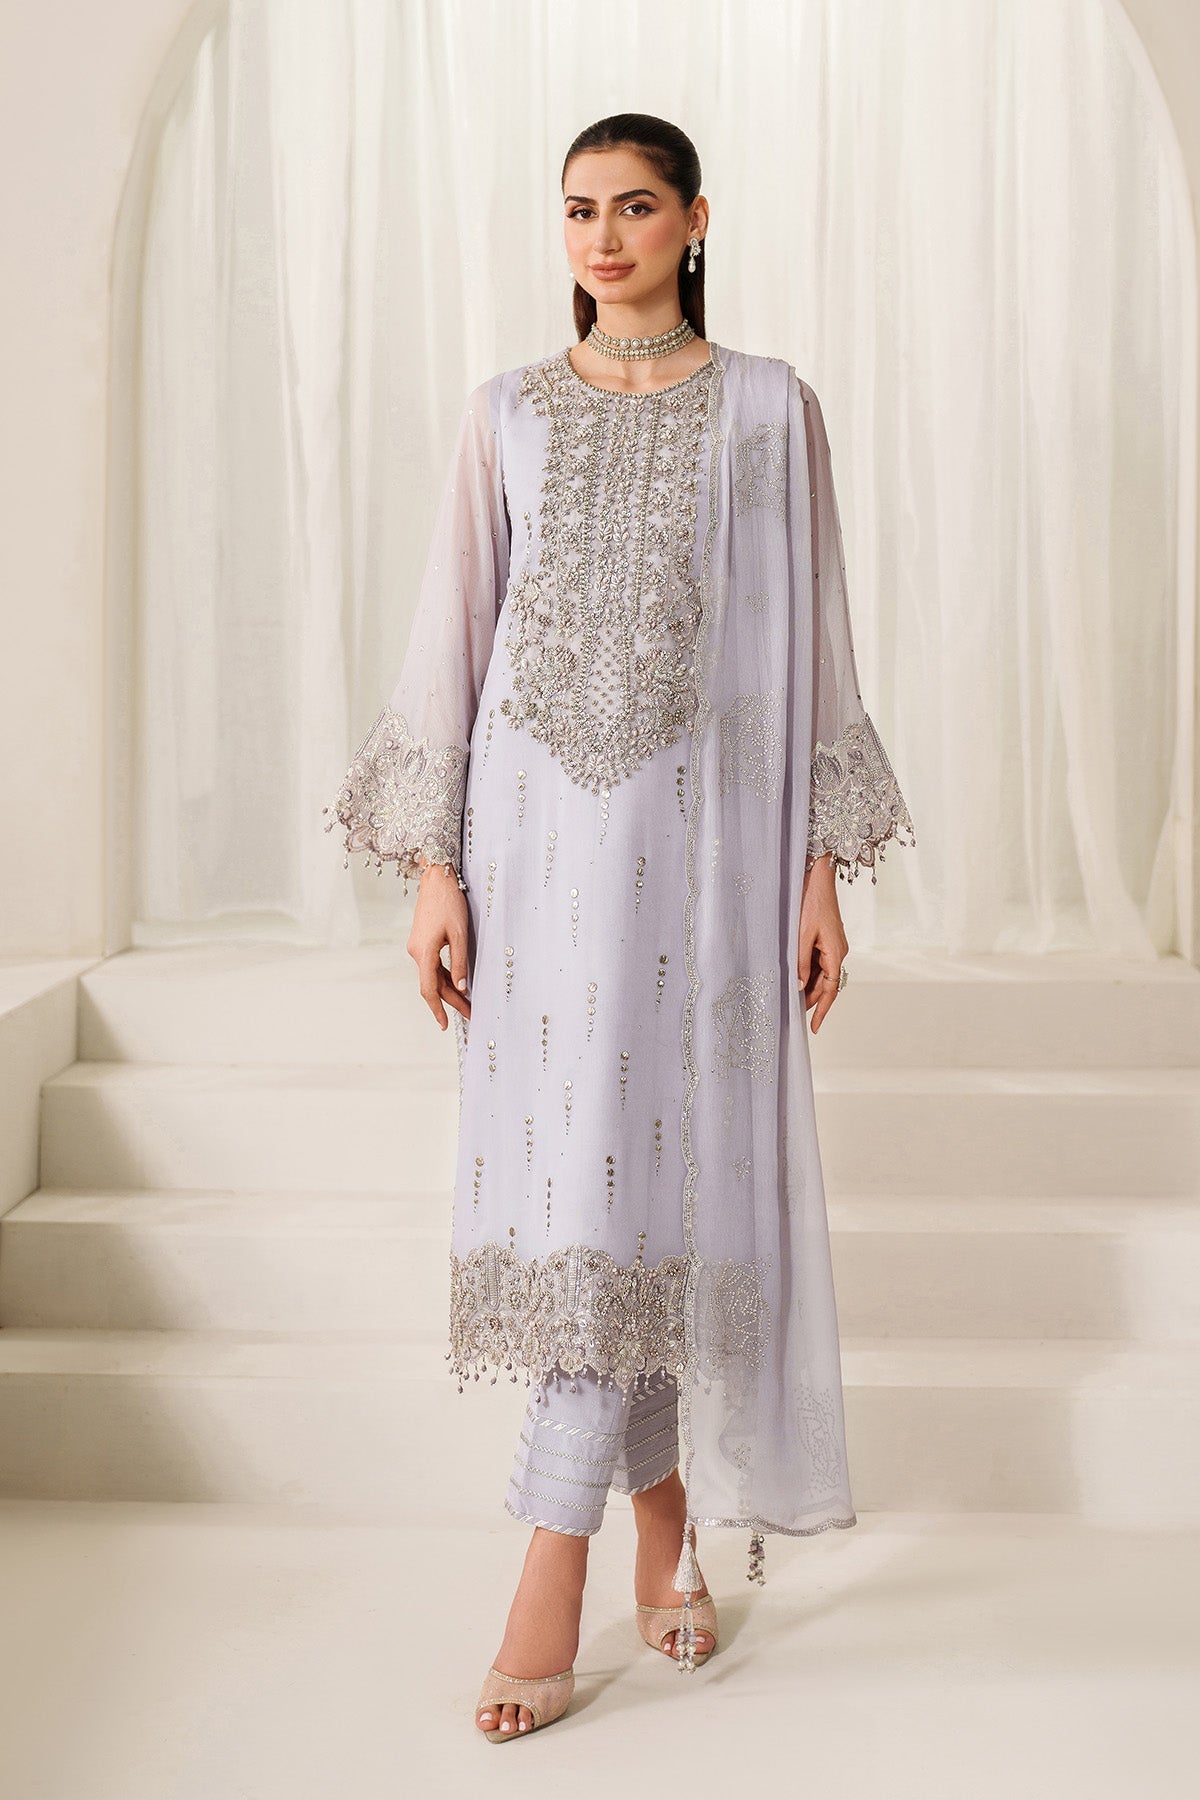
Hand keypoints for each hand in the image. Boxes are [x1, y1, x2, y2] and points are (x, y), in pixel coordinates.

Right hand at [407, 859, 469, 1030]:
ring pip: (432, 975)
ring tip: (467, 1004)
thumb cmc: (449, 902)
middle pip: (432, 984)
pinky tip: (456, 984)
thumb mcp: (460, 933)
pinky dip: (444, 977)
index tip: (445, 1025)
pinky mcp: (421, 941)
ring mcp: (417, 946)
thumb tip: (462, 988)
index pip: (429, 989)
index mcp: (424, 951)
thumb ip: (460, 962)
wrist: (436, 878)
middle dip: (451, 1002)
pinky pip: (432, 965)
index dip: (437, 1009)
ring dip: (449, 990)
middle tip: (470, 1015)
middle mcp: (416, 952)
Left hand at [797, 855, 848, 1034]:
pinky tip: (796, 978)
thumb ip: (800, 963)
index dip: (821, 1010)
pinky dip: (808, 973)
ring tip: (791, 1001)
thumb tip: (799, 987)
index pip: (830, 989)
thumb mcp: (801, 935)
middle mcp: (838, 951)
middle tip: (794, 1016)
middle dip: (812, 1001)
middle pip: (826, 984)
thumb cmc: (810, 902)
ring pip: (822, 973)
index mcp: (836, 952)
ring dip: (809, 987)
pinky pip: (819, 961)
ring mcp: (833, 944)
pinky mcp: (827, 938)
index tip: (813, 1027)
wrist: (817, 876)